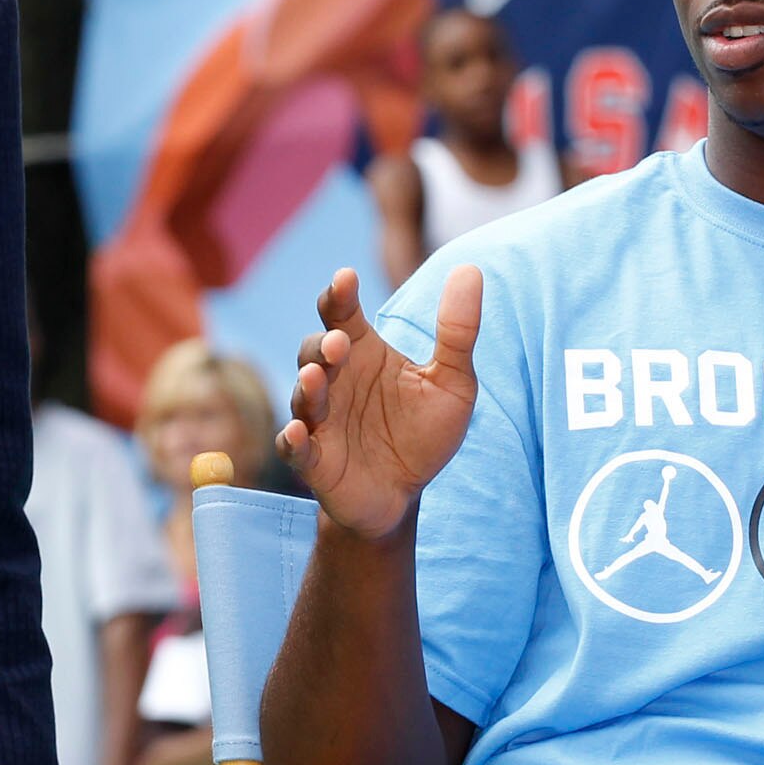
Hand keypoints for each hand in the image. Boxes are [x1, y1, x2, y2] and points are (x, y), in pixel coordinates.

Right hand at [278, 266, 481, 541]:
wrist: (406, 495)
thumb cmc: (423, 433)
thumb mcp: (452, 382)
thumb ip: (458, 332)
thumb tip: (470, 269)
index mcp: (363, 353)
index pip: (341, 313)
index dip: (339, 294)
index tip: (346, 278)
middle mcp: (335, 380)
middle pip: (315, 351)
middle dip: (323, 346)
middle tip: (340, 344)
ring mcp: (320, 420)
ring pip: (303, 396)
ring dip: (308, 387)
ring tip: (317, 377)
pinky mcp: (314, 461)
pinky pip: (294, 446)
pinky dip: (293, 439)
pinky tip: (299, 432)